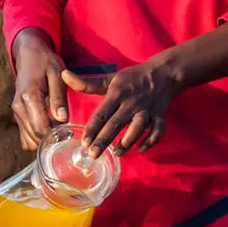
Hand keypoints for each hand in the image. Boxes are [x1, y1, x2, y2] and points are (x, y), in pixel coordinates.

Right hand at [10, 29, 69, 149]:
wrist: (29, 55)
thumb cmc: (46, 63)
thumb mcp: (57, 75)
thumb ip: (59, 98)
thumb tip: (62, 119)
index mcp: (29, 96)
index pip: (41, 127)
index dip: (56, 135)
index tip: (69, 131)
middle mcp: (19, 106)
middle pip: (35, 136)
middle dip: (51, 139)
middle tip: (66, 131)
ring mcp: (16, 112)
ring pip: (28, 139)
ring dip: (44, 140)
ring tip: (58, 130)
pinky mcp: (17, 115)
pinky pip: (25, 136)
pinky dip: (36, 138)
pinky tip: (48, 129)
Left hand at [62, 55, 179, 154]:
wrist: (164, 72)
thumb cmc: (132, 78)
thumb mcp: (110, 79)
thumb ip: (86, 83)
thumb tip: (63, 75)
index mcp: (117, 94)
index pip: (102, 113)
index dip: (92, 128)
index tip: (84, 142)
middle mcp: (131, 103)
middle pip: (116, 124)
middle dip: (104, 140)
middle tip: (93, 154)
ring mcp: (147, 110)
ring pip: (138, 127)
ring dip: (128, 141)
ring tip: (116, 153)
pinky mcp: (160, 116)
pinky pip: (158, 130)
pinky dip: (151, 140)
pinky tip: (141, 149)